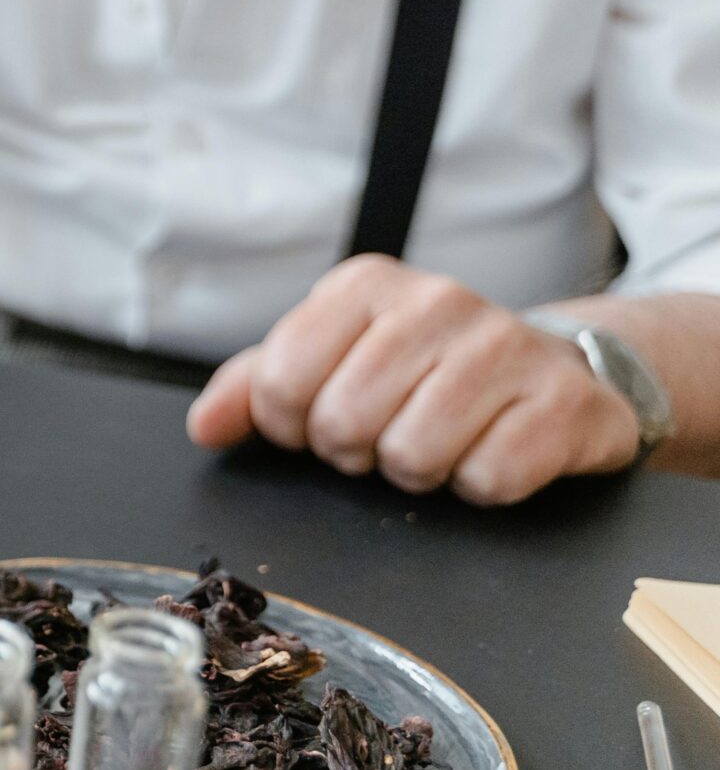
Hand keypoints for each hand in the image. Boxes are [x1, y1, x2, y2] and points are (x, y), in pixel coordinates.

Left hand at [185, 255, 642, 504]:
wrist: (552, 369)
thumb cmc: (423, 370)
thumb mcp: (332, 359)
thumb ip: (255, 386)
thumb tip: (204, 427)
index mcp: (364, 285)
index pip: (278, 381)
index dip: (291, 424)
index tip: (321, 418)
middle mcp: (437, 301)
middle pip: (342, 423)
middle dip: (356, 451)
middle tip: (387, 432)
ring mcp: (507, 346)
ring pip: (413, 454)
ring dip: (418, 470)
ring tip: (440, 440)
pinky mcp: (565, 401)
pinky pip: (489, 479)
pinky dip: (482, 484)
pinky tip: (493, 449)